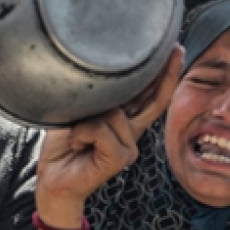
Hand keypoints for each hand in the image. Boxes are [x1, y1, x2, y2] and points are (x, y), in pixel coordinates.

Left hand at [35, 46, 182, 223]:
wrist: (53, 179)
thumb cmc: (63, 147)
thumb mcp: (80, 113)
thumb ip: (99, 100)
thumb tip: (108, 80)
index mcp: (124, 120)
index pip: (148, 95)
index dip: (163, 75)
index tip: (174, 51)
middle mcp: (131, 132)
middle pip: (154, 99)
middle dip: (166, 74)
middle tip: (176, 49)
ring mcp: (129, 146)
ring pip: (114, 114)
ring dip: (86, 121)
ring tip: (76, 136)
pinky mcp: (120, 158)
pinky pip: (102, 130)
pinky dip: (83, 133)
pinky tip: (78, 144)